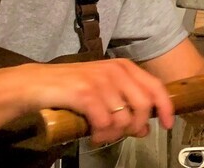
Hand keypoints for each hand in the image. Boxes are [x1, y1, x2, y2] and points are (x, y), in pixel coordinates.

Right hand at [13, 59, 174, 145]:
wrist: (36, 83)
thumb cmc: (70, 88)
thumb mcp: (103, 89)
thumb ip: (125, 103)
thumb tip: (145, 128)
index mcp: (124, 67)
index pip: (155, 87)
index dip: (165, 107)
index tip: (168, 124)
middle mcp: (115, 71)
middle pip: (143, 106)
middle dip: (136, 127)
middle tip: (123, 135)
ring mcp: (101, 81)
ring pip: (124, 119)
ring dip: (114, 134)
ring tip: (102, 135)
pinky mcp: (86, 94)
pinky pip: (105, 123)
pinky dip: (101, 135)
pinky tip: (93, 135)